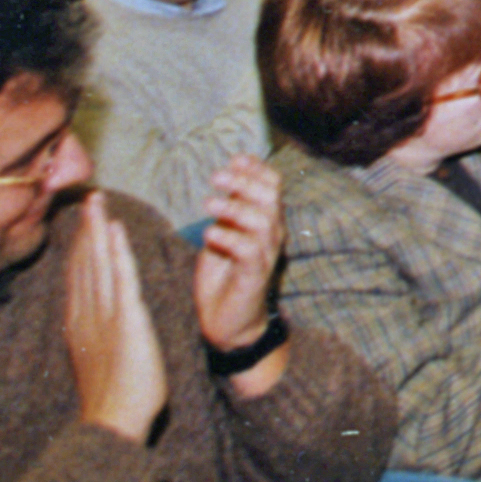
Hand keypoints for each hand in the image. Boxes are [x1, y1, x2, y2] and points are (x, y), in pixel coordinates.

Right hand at [63, 197, 166, 442]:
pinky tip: (115, 231)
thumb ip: (96, 338)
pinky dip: (116, 252)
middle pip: (85, 263)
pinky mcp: (126, 320)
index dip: (82, 246)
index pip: (81, 276)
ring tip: (99, 203)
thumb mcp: (98, 361)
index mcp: (81, 325)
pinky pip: (121, 279)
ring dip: (98, 230)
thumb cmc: (112, 400)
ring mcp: (104, 316)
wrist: (113, 423)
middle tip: (89, 199)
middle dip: (87, 230)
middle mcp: (87, 315)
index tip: (85, 222)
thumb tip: (98, 324)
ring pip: (99, 264)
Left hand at [191, 158, 287, 391]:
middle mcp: (272, 234)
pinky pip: (248, 251)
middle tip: (216, 177)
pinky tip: (209, 235)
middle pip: (270, 197)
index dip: (256, 168)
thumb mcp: (224, 234)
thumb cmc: (224, 276)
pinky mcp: (254, 276)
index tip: (234, 158)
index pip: (272, 185)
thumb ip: (228, 209)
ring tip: (207, 204)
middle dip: (244, 182)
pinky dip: (229, 238)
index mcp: (266, 220)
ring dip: (234, 208)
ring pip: (262, 221)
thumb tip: (226, 176)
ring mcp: (266, 255)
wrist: (228, 323)